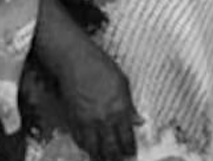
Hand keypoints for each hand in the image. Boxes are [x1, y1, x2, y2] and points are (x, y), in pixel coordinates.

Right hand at [54, 36, 138, 160]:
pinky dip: (86, 147)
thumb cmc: (101, 67)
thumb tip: (139, 120)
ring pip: (94, 149)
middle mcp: (103, 119)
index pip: (127, 137)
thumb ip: (130, 105)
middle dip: (116, 158)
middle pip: (111, 148)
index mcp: (119, 108)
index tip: (132, 154)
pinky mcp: (73, 121)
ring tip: (106, 159)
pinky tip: (91, 148)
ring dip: (100, 156)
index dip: (130, 149)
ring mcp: (87, 122)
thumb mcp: (123, 83)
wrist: (76, 63)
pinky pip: (80, 141)